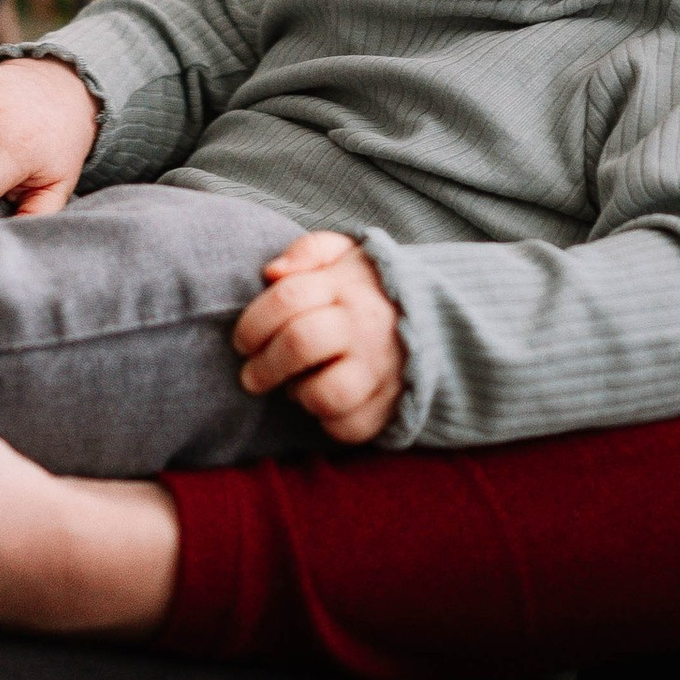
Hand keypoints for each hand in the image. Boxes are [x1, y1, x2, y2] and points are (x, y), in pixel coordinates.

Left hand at [234, 230, 406, 444]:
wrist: (436, 322)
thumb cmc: (368, 290)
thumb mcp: (344, 254)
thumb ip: (307, 251)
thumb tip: (272, 273)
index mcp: (349, 286)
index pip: (288, 298)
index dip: (252, 322)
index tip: (243, 341)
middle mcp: (366, 326)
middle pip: (298, 344)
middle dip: (262, 365)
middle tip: (251, 374)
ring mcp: (380, 369)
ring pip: (324, 394)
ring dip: (297, 394)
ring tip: (295, 387)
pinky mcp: (390, 406)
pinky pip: (347, 427)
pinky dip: (327, 421)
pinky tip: (325, 401)